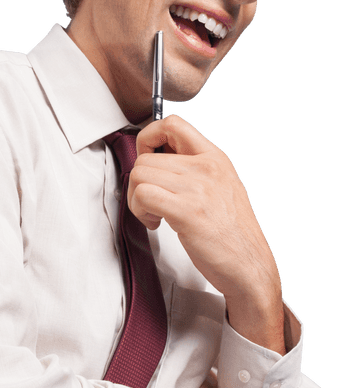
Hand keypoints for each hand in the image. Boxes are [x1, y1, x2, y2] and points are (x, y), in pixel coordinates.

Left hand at [129, 116, 284, 352]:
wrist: (249, 264)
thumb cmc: (232, 233)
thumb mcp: (222, 187)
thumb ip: (195, 170)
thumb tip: (160, 162)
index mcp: (214, 158)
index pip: (173, 123)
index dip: (149, 137)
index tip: (149, 160)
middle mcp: (206, 167)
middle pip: (146, 157)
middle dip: (139, 182)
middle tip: (151, 203)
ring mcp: (197, 188)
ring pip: (140, 174)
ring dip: (137, 199)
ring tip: (154, 214)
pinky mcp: (187, 212)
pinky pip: (143, 195)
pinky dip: (140, 210)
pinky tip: (155, 222)